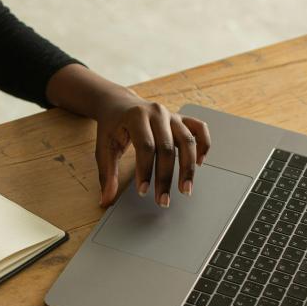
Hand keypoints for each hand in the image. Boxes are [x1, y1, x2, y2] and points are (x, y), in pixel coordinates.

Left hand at [45, 64, 210, 208]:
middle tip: (163, 200)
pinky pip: (199, 129)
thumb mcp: (103, 148)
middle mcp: (157, 113)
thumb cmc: (111, 127)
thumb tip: (106, 201)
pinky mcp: (181, 119)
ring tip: (185, 190)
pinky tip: (200, 163)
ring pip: (187, 140)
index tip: (143, 192)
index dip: (145, 171)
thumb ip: (106, 174)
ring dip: (188, 168)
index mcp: (136, 116)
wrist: (118, 104)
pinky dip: (203, 145)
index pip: (145, 147)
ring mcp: (172, 115)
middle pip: (167, 148)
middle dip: (166, 177)